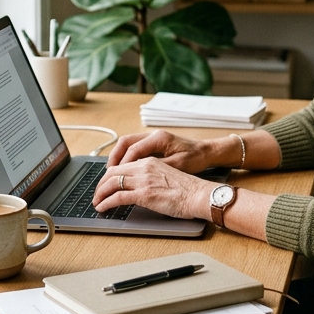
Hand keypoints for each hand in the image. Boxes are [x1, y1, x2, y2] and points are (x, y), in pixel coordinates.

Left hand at [93, 157, 214, 220]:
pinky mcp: (144, 194)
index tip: (105, 184)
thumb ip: (151, 178)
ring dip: (100, 194)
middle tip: (97, 195)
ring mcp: (143, 180)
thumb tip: (139, 188)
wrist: (198, 194)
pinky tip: (103, 208)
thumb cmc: (188, 189)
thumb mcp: (165, 176)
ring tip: (96, 203)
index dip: (109, 176)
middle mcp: (144, 167)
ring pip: (112, 183)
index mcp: (150, 161)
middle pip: (112, 172)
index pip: (122, 165)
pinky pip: (117, 197)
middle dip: (100, 185)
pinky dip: (106, 203)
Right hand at [106, 130, 229, 172]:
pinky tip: (123, 170)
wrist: (207, 152)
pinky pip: (134, 148)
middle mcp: (153, 135)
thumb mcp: (177, 166)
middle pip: (125, 143)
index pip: (133, 149)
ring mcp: (152, 138)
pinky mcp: (153, 144)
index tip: (115, 177)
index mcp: (158, 138)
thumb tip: (139, 175)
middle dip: (114, 159)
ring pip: (127, 144)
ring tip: (111, 173)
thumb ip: (157, 169)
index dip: (123, 165)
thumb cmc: (195, 158)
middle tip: (107, 175)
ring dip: (118, 158)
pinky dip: (126, 158)